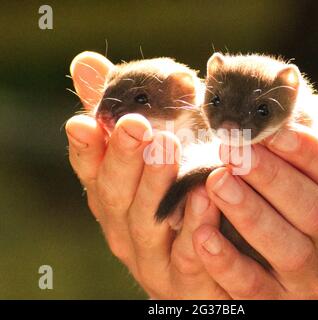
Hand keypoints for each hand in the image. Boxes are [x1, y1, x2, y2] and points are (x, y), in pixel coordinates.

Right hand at [66, 52, 229, 298]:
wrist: (200, 260)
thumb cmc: (171, 194)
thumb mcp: (149, 150)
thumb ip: (121, 111)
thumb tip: (85, 63)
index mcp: (114, 194)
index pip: (91, 169)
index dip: (86, 147)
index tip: (82, 122)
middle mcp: (123, 225)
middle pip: (116, 194)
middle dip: (124, 159)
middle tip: (138, 126)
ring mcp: (150, 255)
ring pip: (146, 223)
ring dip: (155, 187)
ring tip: (169, 149)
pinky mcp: (183, 277)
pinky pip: (188, 255)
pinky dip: (195, 226)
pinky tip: (206, 196)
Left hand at [192, 96, 317, 298]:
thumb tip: (304, 101)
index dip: (308, 149)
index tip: (270, 128)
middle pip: (311, 209)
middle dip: (271, 176)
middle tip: (232, 148)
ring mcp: (309, 279)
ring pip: (285, 249)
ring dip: (250, 213)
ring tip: (216, 181)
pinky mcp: (278, 303)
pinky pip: (254, 287)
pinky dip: (227, 262)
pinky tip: (202, 235)